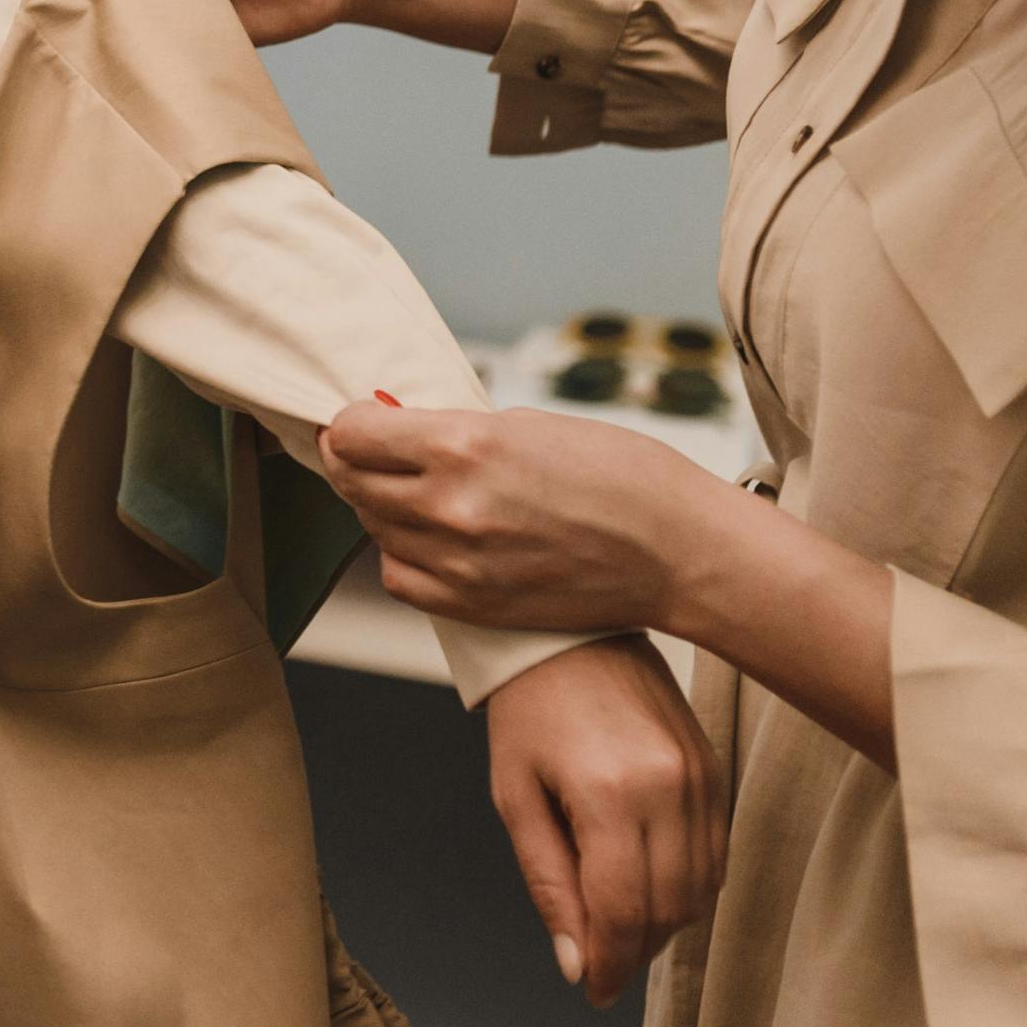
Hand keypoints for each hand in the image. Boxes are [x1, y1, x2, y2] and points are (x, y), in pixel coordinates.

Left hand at [316, 400, 724, 631]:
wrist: (677, 550)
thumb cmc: (619, 473)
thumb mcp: (528, 424)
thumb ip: (455, 430)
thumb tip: (398, 426)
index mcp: (465, 446)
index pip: (353, 434)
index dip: (348, 423)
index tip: (358, 420)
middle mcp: (451, 505)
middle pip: (353, 481)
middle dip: (355, 460)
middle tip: (369, 450)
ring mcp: (459, 562)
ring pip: (374, 528)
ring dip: (380, 505)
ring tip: (409, 489)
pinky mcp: (473, 605)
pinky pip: (400, 577)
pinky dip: (402, 554)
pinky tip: (426, 537)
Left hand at [479, 637, 726, 1006]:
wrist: (571, 633)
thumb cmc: (529, 710)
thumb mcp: (515, 796)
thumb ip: (548, 881)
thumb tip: (574, 962)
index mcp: (609, 795)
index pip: (622, 910)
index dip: (608, 963)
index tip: (592, 991)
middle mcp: (668, 788)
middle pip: (668, 908)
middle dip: (635, 951)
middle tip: (603, 969)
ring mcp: (702, 777)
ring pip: (701, 889)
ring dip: (665, 925)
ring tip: (623, 931)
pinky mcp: (716, 769)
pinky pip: (717, 853)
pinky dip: (690, 886)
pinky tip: (654, 890)